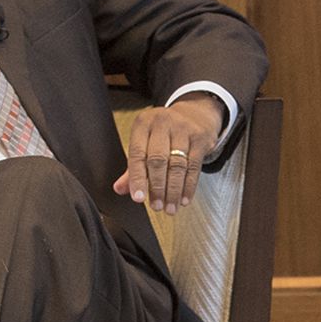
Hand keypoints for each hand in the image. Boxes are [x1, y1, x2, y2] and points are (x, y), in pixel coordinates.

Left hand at [114, 94, 223, 211]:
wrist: (195, 114)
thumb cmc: (164, 132)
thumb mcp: (145, 142)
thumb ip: (133, 167)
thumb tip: (120, 188)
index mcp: (143, 124)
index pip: (137, 154)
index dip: (137, 178)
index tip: (138, 198)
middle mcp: (162, 123)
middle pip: (158, 160)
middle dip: (157, 187)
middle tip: (157, 206)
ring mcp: (183, 129)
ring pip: (177, 165)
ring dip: (173, 191)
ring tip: (170, 207)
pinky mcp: (200, 138)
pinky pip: (194, 166)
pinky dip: (189, 186)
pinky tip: (184, 199)